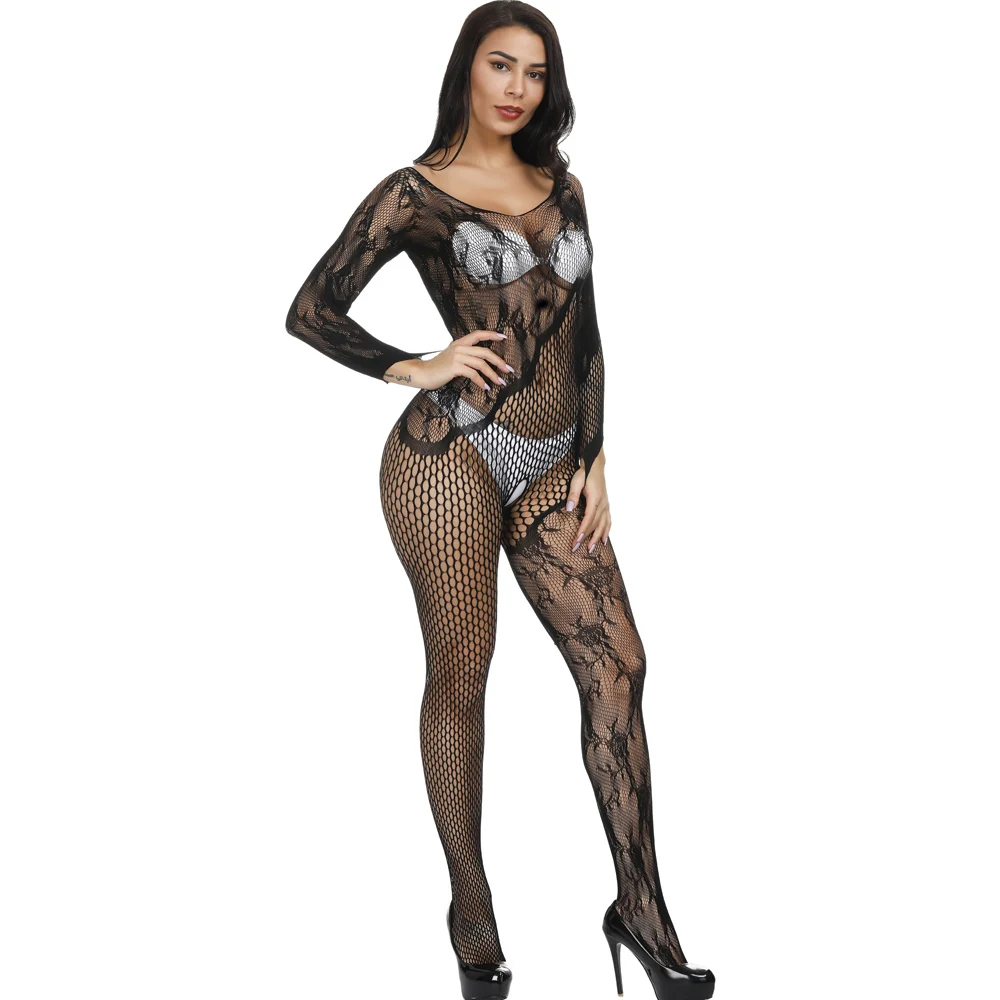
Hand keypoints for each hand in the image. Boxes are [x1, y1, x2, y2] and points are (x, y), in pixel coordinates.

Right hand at [402, 330, 516, 390]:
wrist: (423, 373)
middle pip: (485, 352)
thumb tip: (482, 363)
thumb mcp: (452, 357)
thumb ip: (465, 356)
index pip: (478, 334)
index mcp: (460, 343)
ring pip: (481, 364)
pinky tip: (486, 387)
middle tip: (509, 369)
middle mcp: (460, 347)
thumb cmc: (438, 368)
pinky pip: (473, 374)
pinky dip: (481, 382)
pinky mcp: (455, 367)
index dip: (491, 335)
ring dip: (493, 374)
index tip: (503, 337)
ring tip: (500, 382)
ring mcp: (457, 357)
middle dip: (499, 361)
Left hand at [564, 455, 610, 552]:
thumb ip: (572, 495)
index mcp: (595, 499)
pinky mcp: (606, 505)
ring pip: (604, 525)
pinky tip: (604, 540)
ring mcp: (606, 505)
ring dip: (597, 538)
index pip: (589, 518)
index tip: (577, 541)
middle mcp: (603, 504)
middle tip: (578, 549)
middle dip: (587, 538)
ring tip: (591, 549)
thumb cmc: (584, 473)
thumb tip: (568, 509)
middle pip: (596, 524)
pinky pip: (608, 521)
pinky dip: (606, 531)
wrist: (595, 466)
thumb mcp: (576, 481)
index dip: (583, 530)